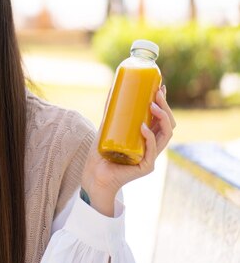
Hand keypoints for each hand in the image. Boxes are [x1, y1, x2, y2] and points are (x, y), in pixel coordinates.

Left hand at [82, 85, 176, 215]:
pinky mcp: (145, 167)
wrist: (94, 175)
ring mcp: (151, 157)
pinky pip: (152, 151)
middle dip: (165, 107)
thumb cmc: (101, 153)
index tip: (160, 87)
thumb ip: (111, 112)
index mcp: (148, 138)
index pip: (162, 119)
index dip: (164, 103)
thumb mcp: (107, 127)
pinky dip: (149, 138)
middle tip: (157, 92)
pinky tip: (144, 128)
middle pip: (168, 125)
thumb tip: (113, 89)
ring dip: (162, 118)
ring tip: (152, 105)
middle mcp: (153, 146)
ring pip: (166, 135)